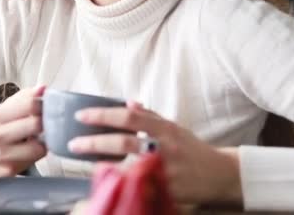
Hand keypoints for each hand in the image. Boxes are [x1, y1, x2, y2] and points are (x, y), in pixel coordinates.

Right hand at [0, 86, 46, 178]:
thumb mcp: (3, 110)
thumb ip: (24, 98)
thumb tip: (43, 88)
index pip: (29, 103)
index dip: (43, 103)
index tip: (44, 106)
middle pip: (36, 124)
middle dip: (44, 123)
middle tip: (44, 122)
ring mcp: (0, 155)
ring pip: (38, 145)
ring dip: (42, 140)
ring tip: (36, 137)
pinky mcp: (9, 170)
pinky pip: (36, 158)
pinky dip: (38, 152)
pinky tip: (31, 149)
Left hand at [67, 101, 241, 205]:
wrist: (219, 175)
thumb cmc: (190, 149)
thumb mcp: (173, 127)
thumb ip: (150, 117)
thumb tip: (127, 102)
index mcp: (164, 128)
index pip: (129, 117)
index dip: (103, 115)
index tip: (82, 115)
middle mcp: (164, 147)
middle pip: (123, 142)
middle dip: (94, 142)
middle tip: (73, 144)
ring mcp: (164, 170)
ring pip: (126, 166)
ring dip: (102, 165)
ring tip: (84, 162)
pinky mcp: (165, 191)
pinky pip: (136, 186)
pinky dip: (119, 183)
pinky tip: (104, 181)